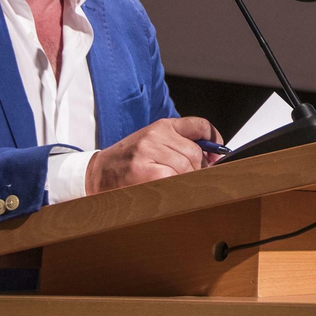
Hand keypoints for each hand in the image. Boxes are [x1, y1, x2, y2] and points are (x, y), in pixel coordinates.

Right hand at [85, 115, 223, 193]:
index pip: (199, 125)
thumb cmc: (129, 160)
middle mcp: (155, 134)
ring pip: (186, 167)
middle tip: (192, 177)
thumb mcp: (154, 142)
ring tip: (174, 184)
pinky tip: (166, 189)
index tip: (217, 152)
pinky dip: (175, 187)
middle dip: (198, 168)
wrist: (97, 172)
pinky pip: (173, 179)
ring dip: (186, 180)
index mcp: (162, 125)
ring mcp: (148, 152)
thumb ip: (180, 144)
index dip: (213, 138)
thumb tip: (213, 156)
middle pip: (195, 152)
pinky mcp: (144, 171)